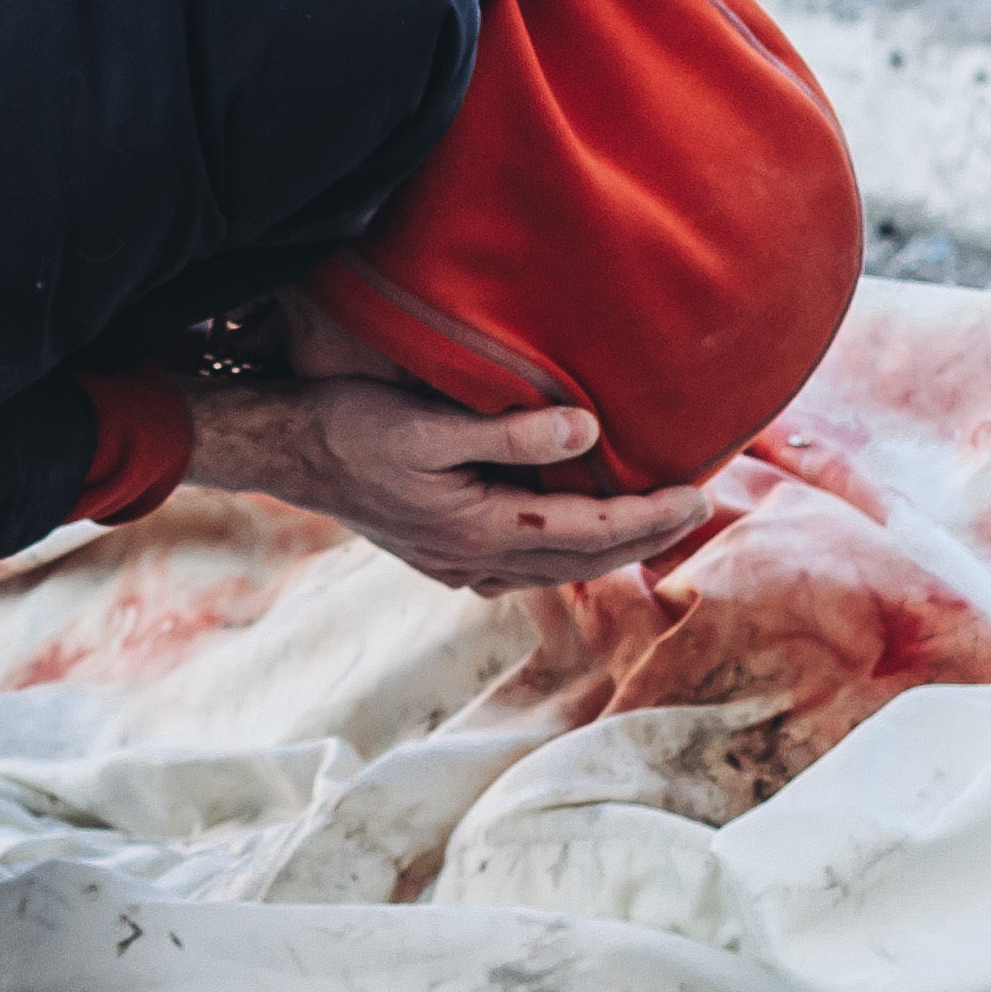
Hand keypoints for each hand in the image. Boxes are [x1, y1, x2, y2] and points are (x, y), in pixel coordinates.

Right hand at [180, 372, 725, 595]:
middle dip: (647, 537)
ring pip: (558, 569)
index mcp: (483, 529)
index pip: (592, 530)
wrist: (288, 453)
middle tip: (700, 509)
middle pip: (585, 559)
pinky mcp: (443, 561)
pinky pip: (525, 570)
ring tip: (654, 525)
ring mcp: (458, 568)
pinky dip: (565, 556)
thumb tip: (588, 431)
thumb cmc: (354, 427)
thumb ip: (510, 431)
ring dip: (611, 550)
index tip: (702, 496)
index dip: (652, 517)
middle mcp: (478, 561)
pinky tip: (573, 543)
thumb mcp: (431, 421)